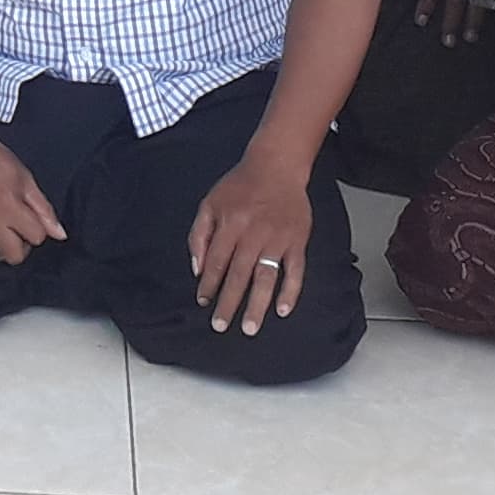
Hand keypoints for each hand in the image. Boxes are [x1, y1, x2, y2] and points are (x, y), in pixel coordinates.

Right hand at [0, 119, 64, 269]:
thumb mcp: (25, 178)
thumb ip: (43, 209)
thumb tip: (58, 233)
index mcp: (8, 207)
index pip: (36, 237)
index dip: (38, 226)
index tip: (31, 214)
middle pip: (14, 256)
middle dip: (21, 244)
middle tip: (19, 225)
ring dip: (2, 239)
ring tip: (0, 217)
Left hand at [188, 150, 316, 334]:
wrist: (276, 166)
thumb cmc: (240, 186)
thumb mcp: (210, 202)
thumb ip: (199, 234)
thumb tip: (197, 268)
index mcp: (230, 223)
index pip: (216, 261)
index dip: (208, 283)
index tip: (203, 301)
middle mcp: (253, 233)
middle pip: (239, 274)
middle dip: (228, 303)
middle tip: (220, 325)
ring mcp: (277, 238)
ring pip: (266, 277)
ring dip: (257, 305)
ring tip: (249, 328)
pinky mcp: (297, 241)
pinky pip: (295, 271)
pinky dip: (291, 291)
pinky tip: (283, 310)